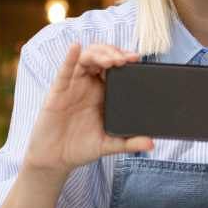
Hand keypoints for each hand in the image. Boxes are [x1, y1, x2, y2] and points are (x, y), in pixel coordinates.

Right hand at [23, 43, 153, 176]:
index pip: (116, 67)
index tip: (137, 60)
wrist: (55, 158)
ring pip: (86, 59)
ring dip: (99, 54)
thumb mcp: (109, 145)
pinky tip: (75, 48)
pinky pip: (64, 71)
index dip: (125, 59)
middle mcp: (89, 85)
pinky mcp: (58, 91)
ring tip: (111, 60)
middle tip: (126, 59)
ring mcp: (73, 86)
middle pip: (102, 57)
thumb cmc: (80, 147)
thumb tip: (151, 143)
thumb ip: (129, 143)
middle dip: (114, 53)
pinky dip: (69, 58)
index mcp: (103, 93)